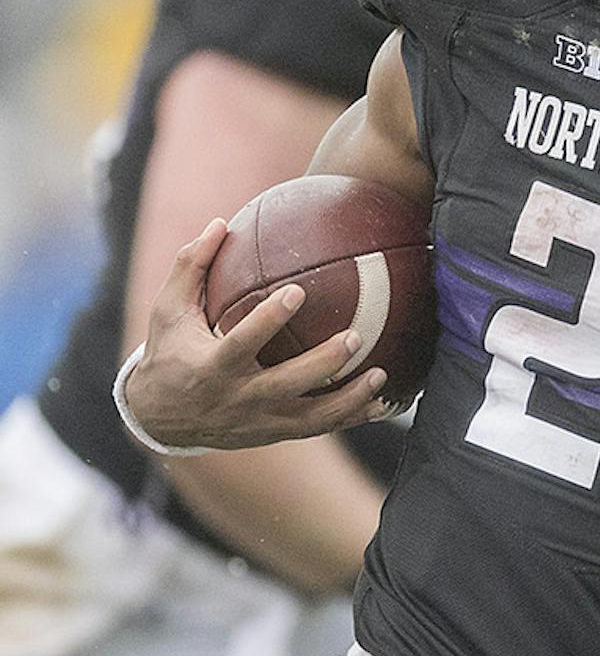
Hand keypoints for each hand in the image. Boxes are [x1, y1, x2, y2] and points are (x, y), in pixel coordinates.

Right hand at [124, 220, 391, 449]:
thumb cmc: (169, 352)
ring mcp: (259, 421)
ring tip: (382, 373)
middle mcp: (237, 397)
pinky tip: (382, 402)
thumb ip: (191, 267)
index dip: (269, 319)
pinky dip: (351, 417)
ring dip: (349, 399)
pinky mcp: (275, 433)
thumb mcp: (168, 310)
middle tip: (354, 335)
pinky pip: (319, 428)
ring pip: (310, 417)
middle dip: (322, 363)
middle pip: (286, 384)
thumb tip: (220, 223)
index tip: (297, 290)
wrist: (161, 419)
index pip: (242, 342)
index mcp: (211, 366)